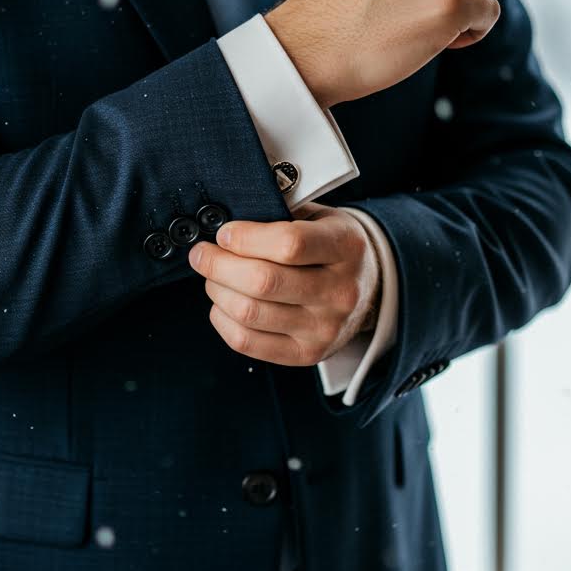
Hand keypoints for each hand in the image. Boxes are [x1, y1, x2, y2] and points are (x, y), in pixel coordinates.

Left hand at [186, 202, 379, 366]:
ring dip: (217, 291)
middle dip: (218, 265)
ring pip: (250, 312)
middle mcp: (340, 292)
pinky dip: (222, 320)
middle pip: (263, 282)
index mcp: (345, 247)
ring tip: (213, 277)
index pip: (290, 244)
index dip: (246, 238)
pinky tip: (222, 304)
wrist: (369, 289)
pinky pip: (248, 342)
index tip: (224, 233)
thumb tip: (225, 227)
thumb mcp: (320, 218)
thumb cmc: (330, 246)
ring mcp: (324, 328)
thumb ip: (279, 215)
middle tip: (202, 254)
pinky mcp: (307, 354)